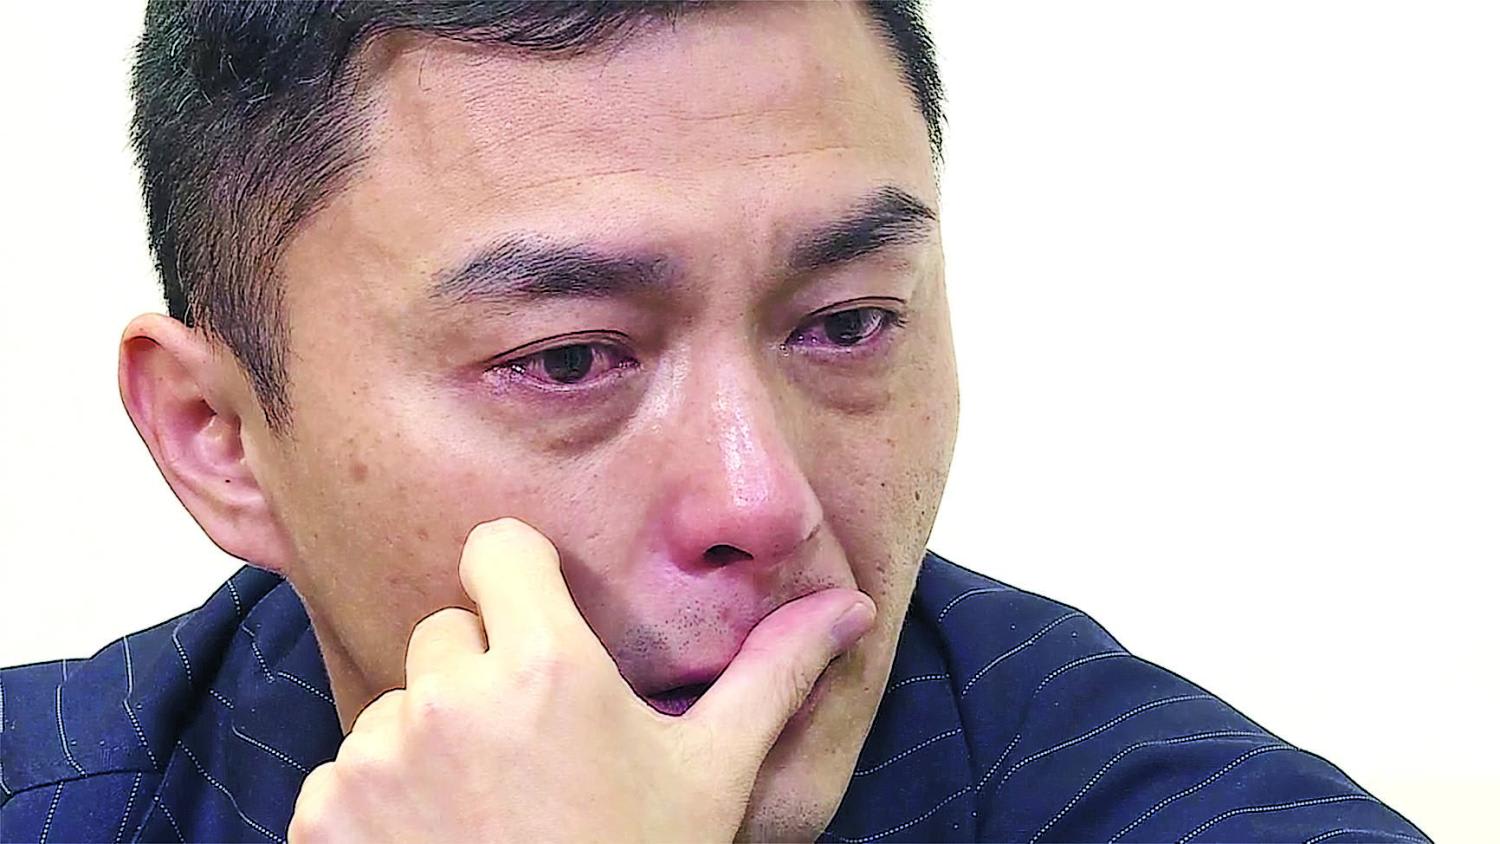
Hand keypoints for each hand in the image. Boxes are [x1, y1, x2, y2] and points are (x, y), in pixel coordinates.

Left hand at [288, 517, 875, 842]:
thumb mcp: (713, 774)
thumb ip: (773, 675)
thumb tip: (848, 605)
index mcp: (546, 666)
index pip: (496, 547)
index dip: (521, 580)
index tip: (542, 626)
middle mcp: (450, 698)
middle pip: (448, 629)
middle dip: (482, 675)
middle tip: (532, 753)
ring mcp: (378, 760)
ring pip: (397, 706)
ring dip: (430, 744)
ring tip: (488, 812)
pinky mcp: (325, 819)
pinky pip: (344, 772)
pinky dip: (378, 805)